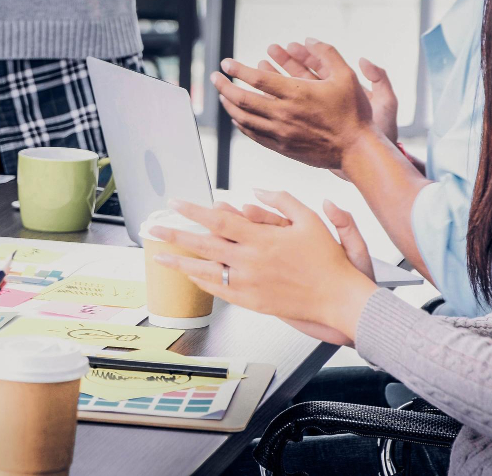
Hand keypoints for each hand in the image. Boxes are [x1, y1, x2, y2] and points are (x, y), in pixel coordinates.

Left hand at [150, 191, 378, 340]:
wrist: (338, 298)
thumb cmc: (327, 258)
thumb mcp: (310, 219)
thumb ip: (281, 200)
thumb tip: (253, 191)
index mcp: (262, 238)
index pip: (219, 220)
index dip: (194, 210)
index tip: (175, 203)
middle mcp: (250, 261)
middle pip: (203, 245)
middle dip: (175, 236)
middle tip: (153, 229)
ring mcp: (248, 283)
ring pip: (205, 271)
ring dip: (179, 263)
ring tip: (159, 257)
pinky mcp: (250, 301)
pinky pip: (218, 290)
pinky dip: (201, 281)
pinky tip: (189, 275)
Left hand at [213, 38, 376, 169]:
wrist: (356, 149)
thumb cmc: (353, 112)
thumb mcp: (347, 76)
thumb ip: (327, 53)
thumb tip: (309, 38)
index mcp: (296, 94)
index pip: (256, 78)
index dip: (237, 69)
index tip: (226, 63)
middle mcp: (283, 113)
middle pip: (242, 99)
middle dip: (224, 86)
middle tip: (214, 77)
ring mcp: (279, 132)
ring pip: (243, 118)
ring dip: (229, 105)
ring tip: (222, 95)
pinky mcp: (280, 147)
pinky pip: (253, 134)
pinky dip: (241, 124)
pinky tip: (237, 116)